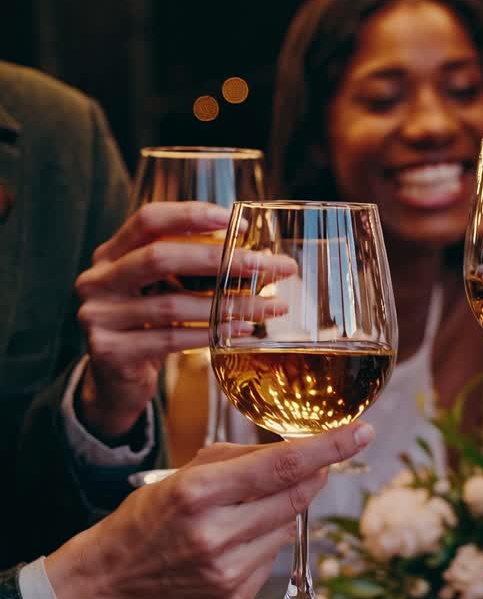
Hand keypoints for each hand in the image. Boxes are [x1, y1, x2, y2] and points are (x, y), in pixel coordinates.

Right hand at [45, 420, 374, 598]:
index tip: (361, 432)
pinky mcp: (235, 595)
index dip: (329, 448)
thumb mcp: (186, 472)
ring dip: (284, 508)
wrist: (113, 579)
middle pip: (296, 496)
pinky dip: (267, 539)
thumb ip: (241, 458)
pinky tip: (235, 540)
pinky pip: (274, 556)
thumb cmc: (148, 517)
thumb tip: (296, 449)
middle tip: (321, 459)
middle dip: (316, 473)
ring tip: (245, 509)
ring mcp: (228, 569)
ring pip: (289, 525)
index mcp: (199, 492)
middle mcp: (216, 533)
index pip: (282, 465)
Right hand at [74, 203, 289, 438]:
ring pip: (172, 304)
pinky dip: (211, 333)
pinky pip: (170, 338)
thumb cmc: (148, 326)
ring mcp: (98, 316)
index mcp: (110, 254)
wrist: (116, 383)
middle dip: (219, 259)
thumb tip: (255, 254)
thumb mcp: (161, 288)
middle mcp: (97, 280)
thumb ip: (189, 266)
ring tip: (269, 306)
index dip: (193, 215)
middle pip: (160, 256)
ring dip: (227, 304)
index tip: (240, 225)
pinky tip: (242, 330)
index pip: (149, 220)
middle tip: (264, 265)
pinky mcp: (109, 352)